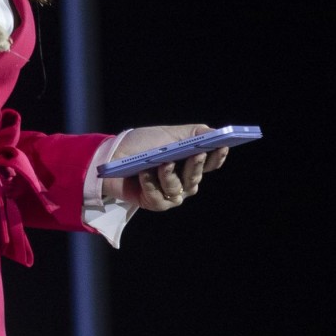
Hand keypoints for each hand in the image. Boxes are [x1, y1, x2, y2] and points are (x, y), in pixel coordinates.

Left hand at [103, 123, 230, 210]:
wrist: (114, 155)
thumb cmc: (144, 144)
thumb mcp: (170, 134)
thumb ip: (194, 133)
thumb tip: (214, 132)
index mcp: (190, 165)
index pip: (210, 164)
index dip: (217, 157)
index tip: (222, 146)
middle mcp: (184, 182)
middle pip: (195, 178)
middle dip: (195, 166)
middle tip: (196, 154)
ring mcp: (169, 195)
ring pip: (177, 188)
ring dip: (169, 175)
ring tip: (164, 163)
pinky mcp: (154, 203)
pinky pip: (157, 197)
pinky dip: (150, 183)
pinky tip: (145, 172)